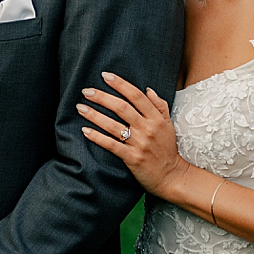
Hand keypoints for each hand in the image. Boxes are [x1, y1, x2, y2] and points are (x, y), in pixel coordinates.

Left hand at [79, 71, 183, 196]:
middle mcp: (147, 129)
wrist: (172, 177)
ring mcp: (139, 144)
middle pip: (122, 107)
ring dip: (94, 115)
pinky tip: (85, 130)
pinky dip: (97, 137)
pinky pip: (111, 145)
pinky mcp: (132, 158)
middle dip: (102, 97)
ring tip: (80, 108)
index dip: (120, 84)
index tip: (105, 76)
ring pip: (113, 125)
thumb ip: (160, 106)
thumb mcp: (169, 125)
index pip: (136, 95)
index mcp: (156, 118)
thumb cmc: (168, 150)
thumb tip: (148, 90)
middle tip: (86, 91)